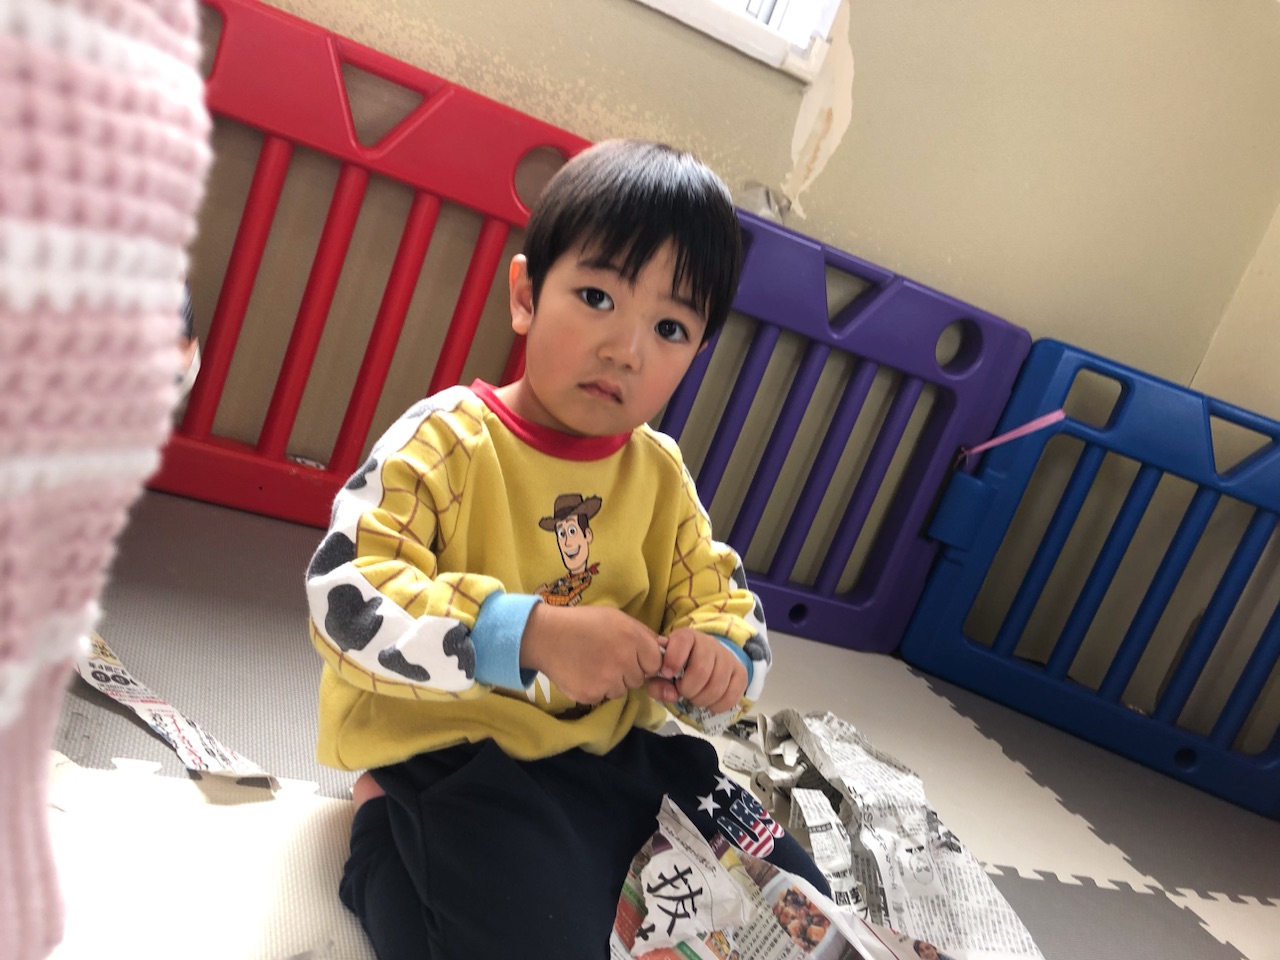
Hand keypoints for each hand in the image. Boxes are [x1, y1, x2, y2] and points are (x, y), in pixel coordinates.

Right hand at [519, 604, 665, 703]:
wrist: (547, 636)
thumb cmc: (583, 623)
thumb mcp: (616, 618)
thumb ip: (642, 634)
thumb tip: (665, 648)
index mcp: (633, 639)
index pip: (656, 663)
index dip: (643, 659)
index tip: (630, 654)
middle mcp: (624, 662)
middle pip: (638, 678)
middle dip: (627, 671)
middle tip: (607, 657)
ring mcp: (607, 681)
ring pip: (621, 690)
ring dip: (612, 682)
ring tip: (593, 665)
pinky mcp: (591, 695)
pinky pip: (603, 697)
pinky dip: (595, 689)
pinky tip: (583, 673)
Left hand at [646, 628, 746, 713]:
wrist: (702, 660)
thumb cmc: (677, 666)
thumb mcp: (660, 670)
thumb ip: (656, 683)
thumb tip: (672, 695)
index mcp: (687, 637)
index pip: (683, 642)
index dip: (673, 661)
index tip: (666, 674)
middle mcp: (710, 643)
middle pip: (701, 671)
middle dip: (688, 689)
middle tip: (683, 692)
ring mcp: (727, 657)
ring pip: (717, 686)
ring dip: (702, 699)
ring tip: (695, 697)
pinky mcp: (740, 672)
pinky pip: (732, 695)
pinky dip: (718, 705)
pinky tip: (709, 703)